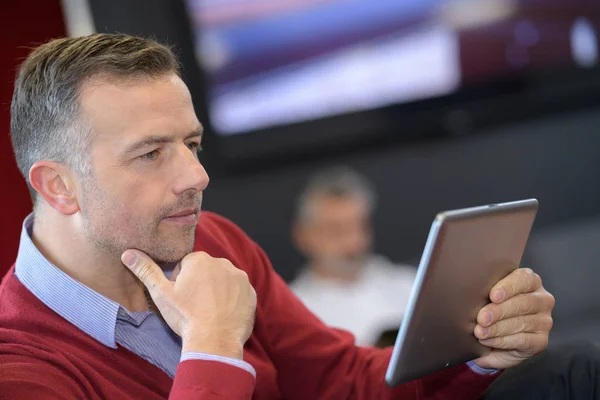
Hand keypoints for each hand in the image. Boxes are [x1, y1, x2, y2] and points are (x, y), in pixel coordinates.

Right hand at [121, 250, 256, 359]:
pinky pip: (239, 293)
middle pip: (206, 271)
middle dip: (200, 284)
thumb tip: (128, 253)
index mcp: (200, 260)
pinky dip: (232, 301)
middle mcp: (223, 263)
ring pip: (223, 281)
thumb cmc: (185, 317)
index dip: (180, 282)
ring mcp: (240, 278)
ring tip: (208, 311)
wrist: (214, 341)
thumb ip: (146, 270)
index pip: (186, 265)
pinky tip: (223, 314)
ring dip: (217, 291)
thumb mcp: (161, 293)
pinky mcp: (251, 293)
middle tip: (194, 306)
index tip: (181, 298)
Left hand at [472, 268, 554, 369]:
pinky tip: (487, 340)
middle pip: (523, 302)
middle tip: (481, 318)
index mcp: (530, 281)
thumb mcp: (487, 296)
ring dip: (498, 328)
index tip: (492, 296)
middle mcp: (542, 299)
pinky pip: (523, 340)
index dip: (509, 287)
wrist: (494, 340)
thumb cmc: (490, 309)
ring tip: (480, 332)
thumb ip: (484, 289)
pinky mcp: (541, 341)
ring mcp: (544, 321)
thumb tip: (467, 285)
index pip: (525, 279)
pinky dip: (502, 341)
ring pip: (522, 322)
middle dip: (499, 311)